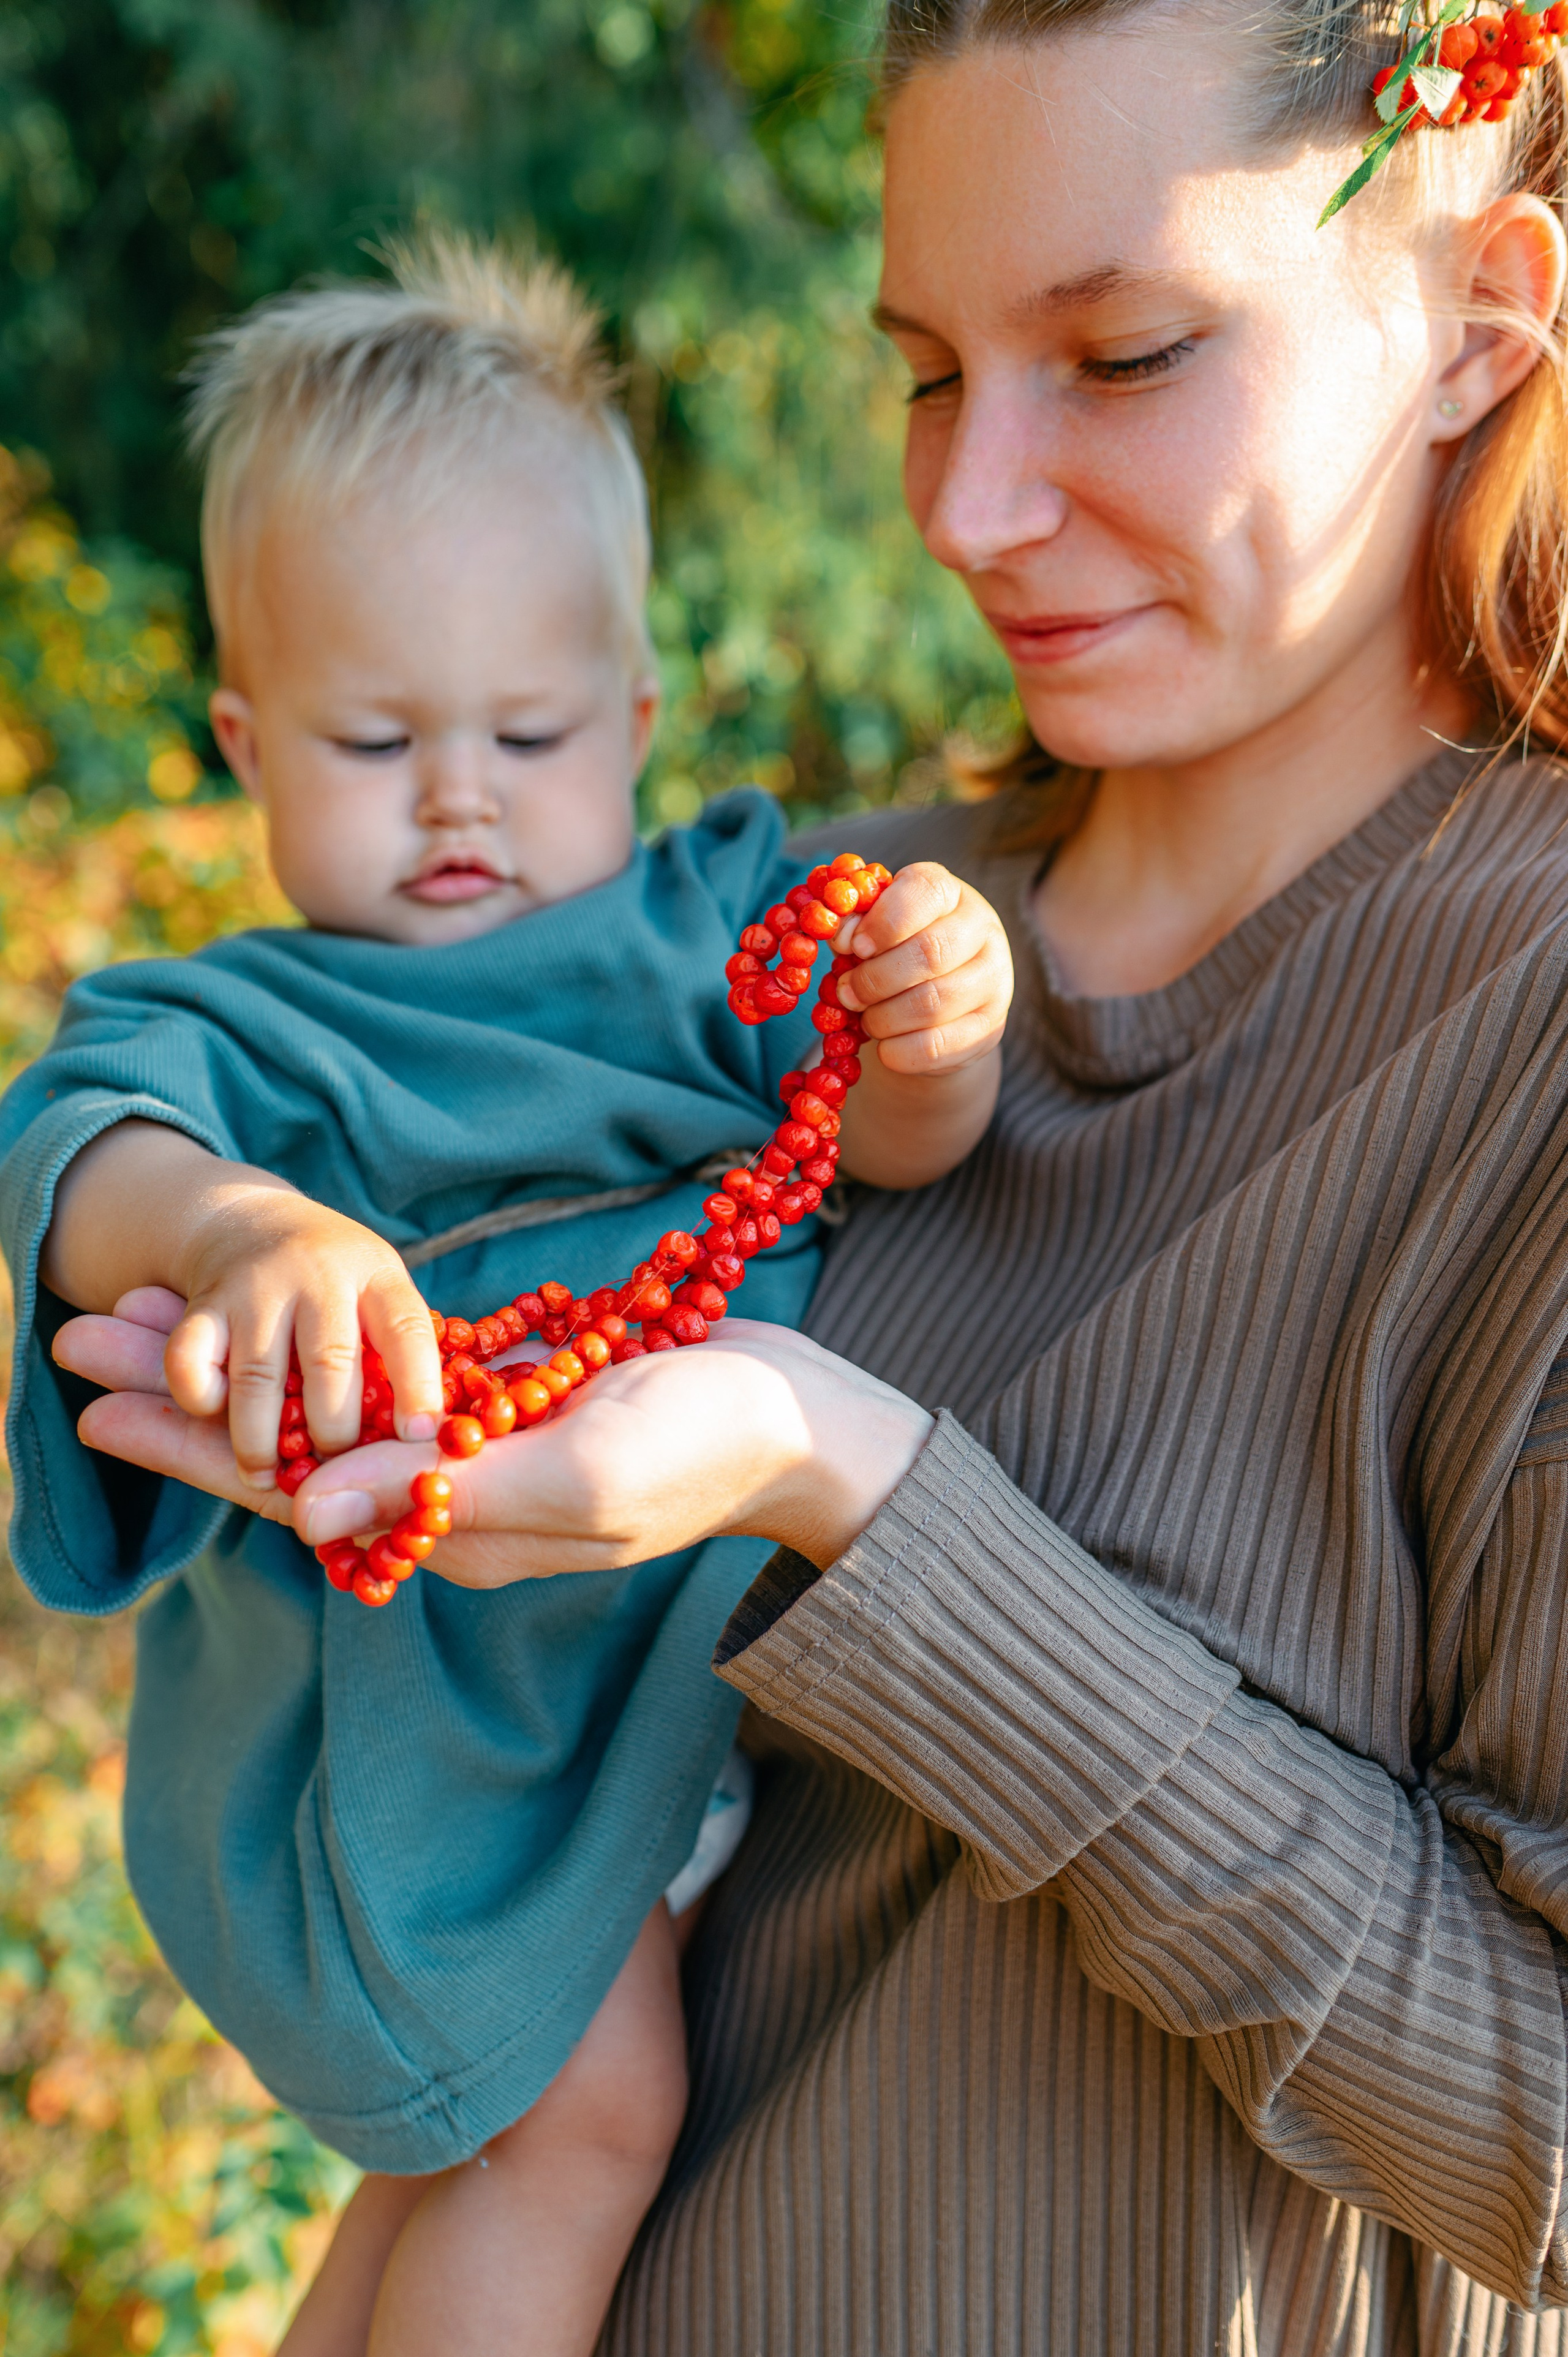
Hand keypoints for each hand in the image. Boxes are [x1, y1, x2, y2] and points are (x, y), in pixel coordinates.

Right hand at [41, 1120, 444, 1492]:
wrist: (251, 1220)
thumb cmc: (334, 1282)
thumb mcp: (377, 1291)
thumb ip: (393, 1350)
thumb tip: (420, 1440)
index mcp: (376, 1275)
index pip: (405, 1330)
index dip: (417, 1386)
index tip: (420, 1438)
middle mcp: (317, 1276)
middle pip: (330, 1362)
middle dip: (334, 1431)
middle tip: (336, 1469)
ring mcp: (255, 1288)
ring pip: (258, 1376)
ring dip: (261, 1440)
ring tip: (268, 1478)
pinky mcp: (203, 1305)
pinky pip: (190, 1363)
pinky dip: (201, 1399)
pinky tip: (216, 1418)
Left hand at [54, 1307, 933, 1580]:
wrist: (800, 1425)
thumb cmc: (704, 1448)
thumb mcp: (581, 1471)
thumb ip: (445, 1490)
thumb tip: (308, 1510)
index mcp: (452, 1534)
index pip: (290, 1493)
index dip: (189, 1442)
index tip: (93, 1399)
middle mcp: (448, 1505)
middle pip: (285, 1448)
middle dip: (182, 1397)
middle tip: (75, 1339)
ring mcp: (477, 1458)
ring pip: (325, 1409)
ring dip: (239, 1360)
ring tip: (149, 1314)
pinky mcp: (508, 1408)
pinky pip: (387, 1382)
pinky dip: (320, 1345)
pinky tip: (277, 1314)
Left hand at [836, 862, 1012, 1075]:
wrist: (938, 1001)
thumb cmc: (896, 951)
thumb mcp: (874, 928)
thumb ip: (854, 925)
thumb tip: (841, 936)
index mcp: (950, 893)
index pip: (925, 892)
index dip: (883, 922)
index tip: (853, 947)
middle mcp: (983, 929)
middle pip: (930, 953)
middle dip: (875, 979)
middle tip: (845, 992)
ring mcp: (994, 980)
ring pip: (932, 1004)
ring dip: (883, 1017)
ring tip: (866, 1018)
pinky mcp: (990, 1027)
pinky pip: (936, 1047)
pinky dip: (898, 1051)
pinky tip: (885, 1044)